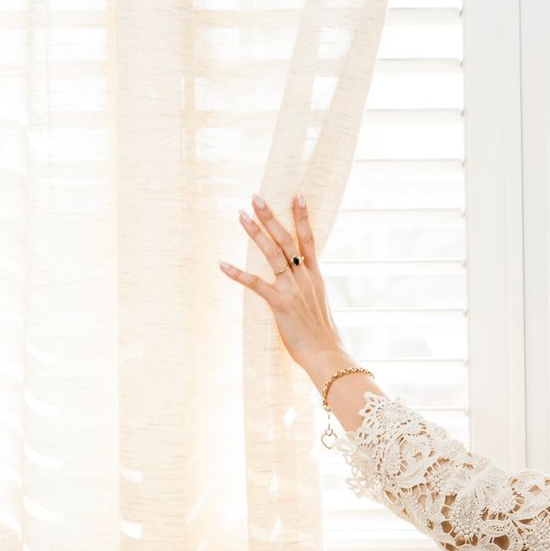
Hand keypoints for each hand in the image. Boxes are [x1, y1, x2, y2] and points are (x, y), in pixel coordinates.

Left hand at [219, 192, 348, 382]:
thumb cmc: (323, 336)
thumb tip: (303, 284)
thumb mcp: (320, 306)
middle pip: (287, 240)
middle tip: (256, 197)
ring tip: (241, 215)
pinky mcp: (280, 304)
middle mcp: (305, 278)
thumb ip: (310, 290)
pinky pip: (256, 285)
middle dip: (271, 217)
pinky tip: (222, 263)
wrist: (327, 355)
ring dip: (255, 233)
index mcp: (316, 277)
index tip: (297, 195)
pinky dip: (238, 273)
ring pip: (273, 254)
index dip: (302, 217)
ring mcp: (293, 290)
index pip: (309, 240)